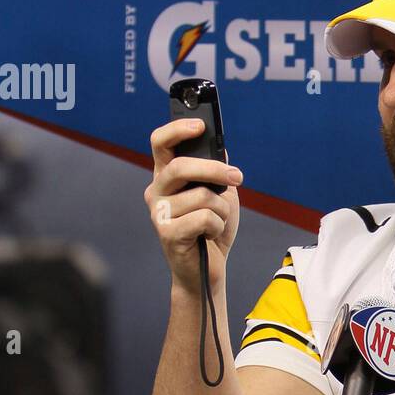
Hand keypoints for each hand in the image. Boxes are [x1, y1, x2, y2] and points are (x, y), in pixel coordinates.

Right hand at [145, 118, 242, 295]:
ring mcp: (159, 213)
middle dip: (214, 170)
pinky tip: (209, 236)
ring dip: (221, 209)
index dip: (177, 130)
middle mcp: (157, 191)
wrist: (208, 269)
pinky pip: (204, 218)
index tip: (200, 125)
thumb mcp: (220, 193)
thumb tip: (221, 148)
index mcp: (166, 176)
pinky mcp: (167, 233)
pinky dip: (217, 226)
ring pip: (201, 195)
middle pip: (181, 166)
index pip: (160, 143)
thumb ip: (216, 170)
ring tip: (216, 222)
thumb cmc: (212, 229)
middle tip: (237, 177)